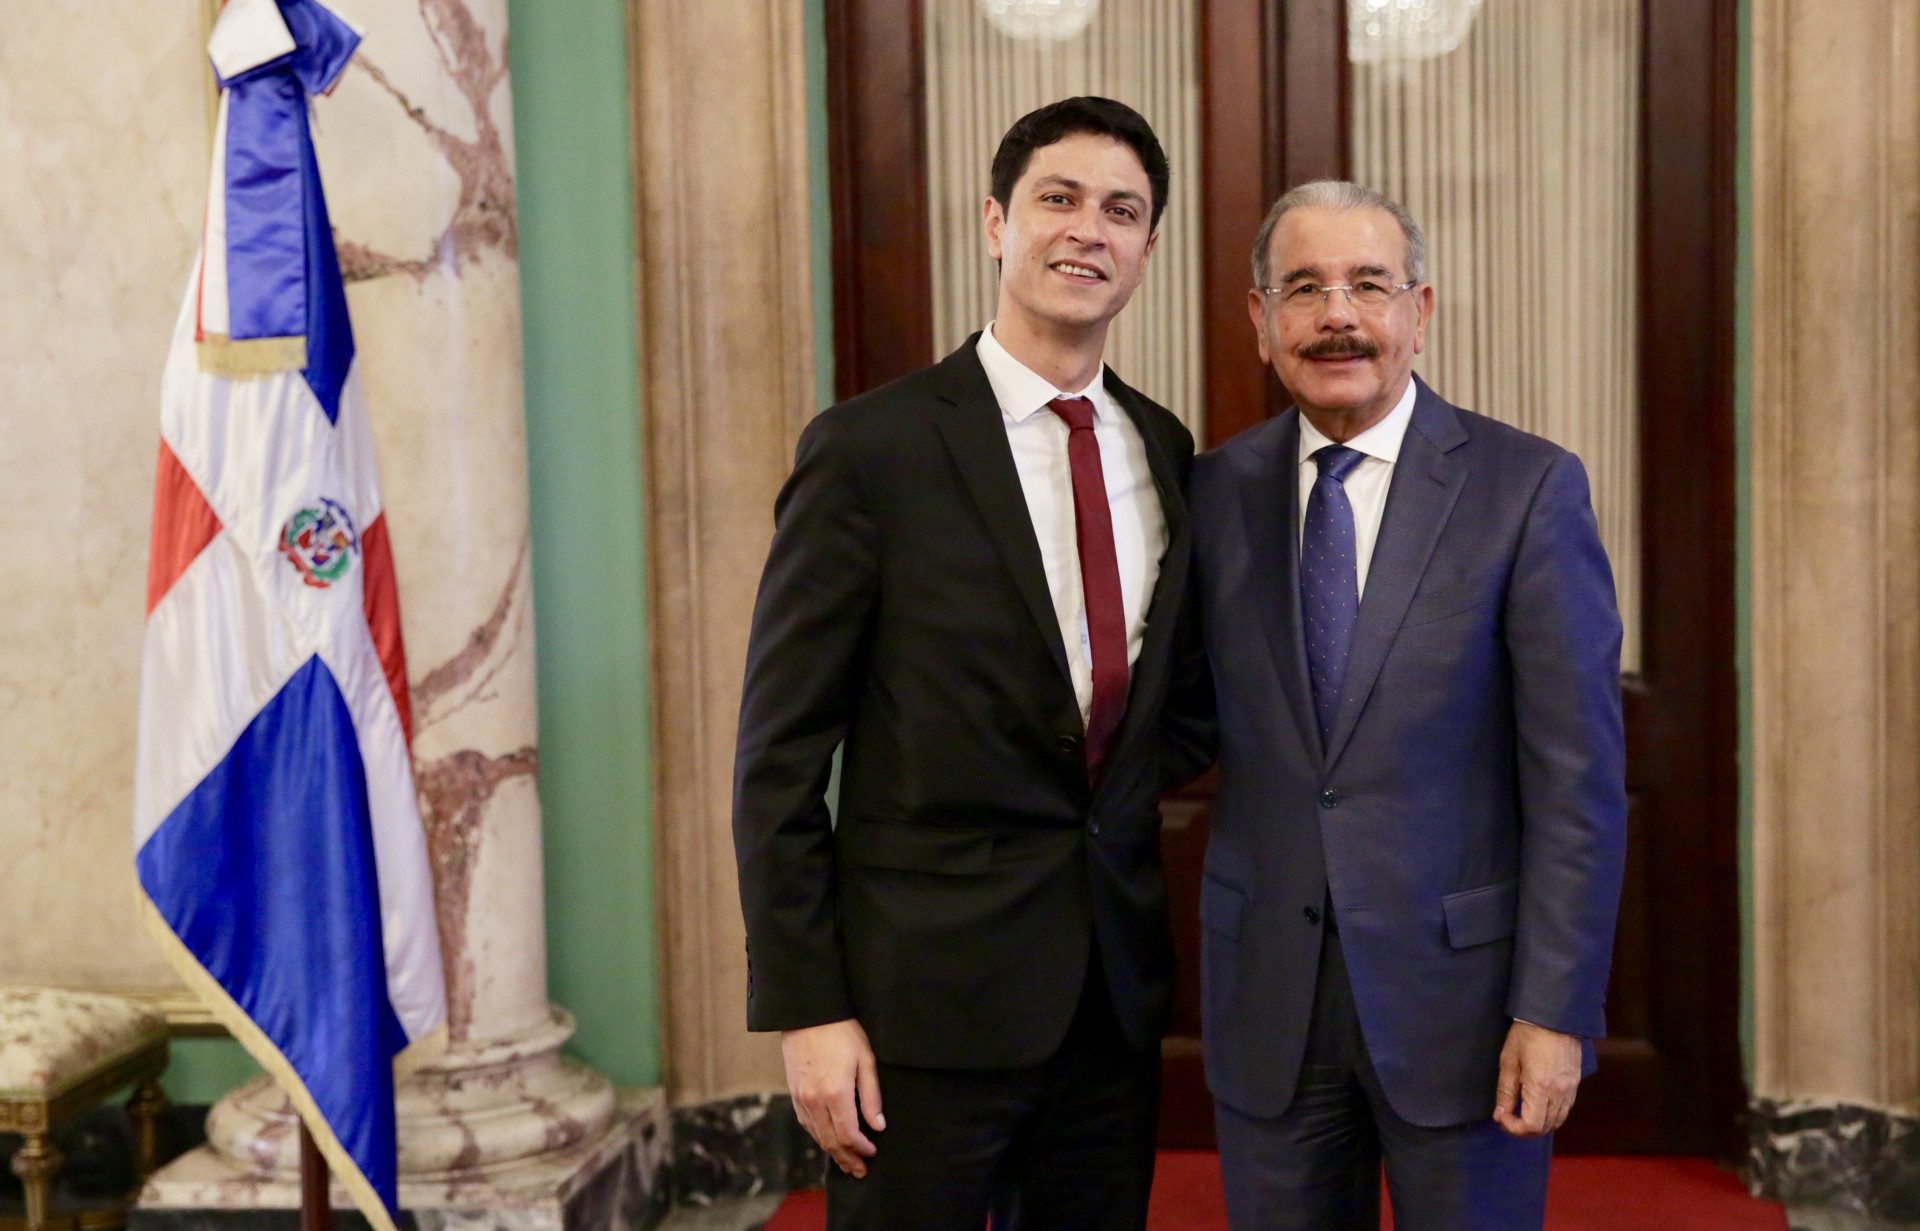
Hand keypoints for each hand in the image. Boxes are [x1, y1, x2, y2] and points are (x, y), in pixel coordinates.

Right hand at [782, 1018, 886, 1176]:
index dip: (860, 1149)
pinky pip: (806, 1123)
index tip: (872, 1152)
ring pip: (817, 1135)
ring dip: (832, 1152)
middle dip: (847, 1158)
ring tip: (846, 1162)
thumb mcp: (866, 1059)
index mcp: (836, 1093)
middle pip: (831, 1141)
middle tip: (860, 1171)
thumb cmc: (842, 1032)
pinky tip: (828, 1140)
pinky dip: (818, 1137)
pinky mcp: (794, 1092)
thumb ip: (871, 1095)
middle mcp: (815, 1100)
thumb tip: (878, 1126)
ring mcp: (801, 1098)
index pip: (848, 1135)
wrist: (808, 1013)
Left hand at [1493, 1020, 1581, 1136]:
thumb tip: (1500, 1114)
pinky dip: (1551, 1114)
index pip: (1532, 1125)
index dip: (1514, 1128)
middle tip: (1508, 1117)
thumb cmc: (1527, 1035)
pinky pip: (1565, 1109)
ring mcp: (1570, 1089)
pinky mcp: (1575, 1084)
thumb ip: (1505, 1091)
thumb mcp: (1509, 1061)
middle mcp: (1559, 1092)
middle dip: (1524, 1129)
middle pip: (1545, 1128)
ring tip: (1521, 1112)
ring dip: (1539, 1124)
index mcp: (1541, 1087)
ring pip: (1557, 1121)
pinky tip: (1538, 1105)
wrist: (1554, 1016)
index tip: (1502, 1117)